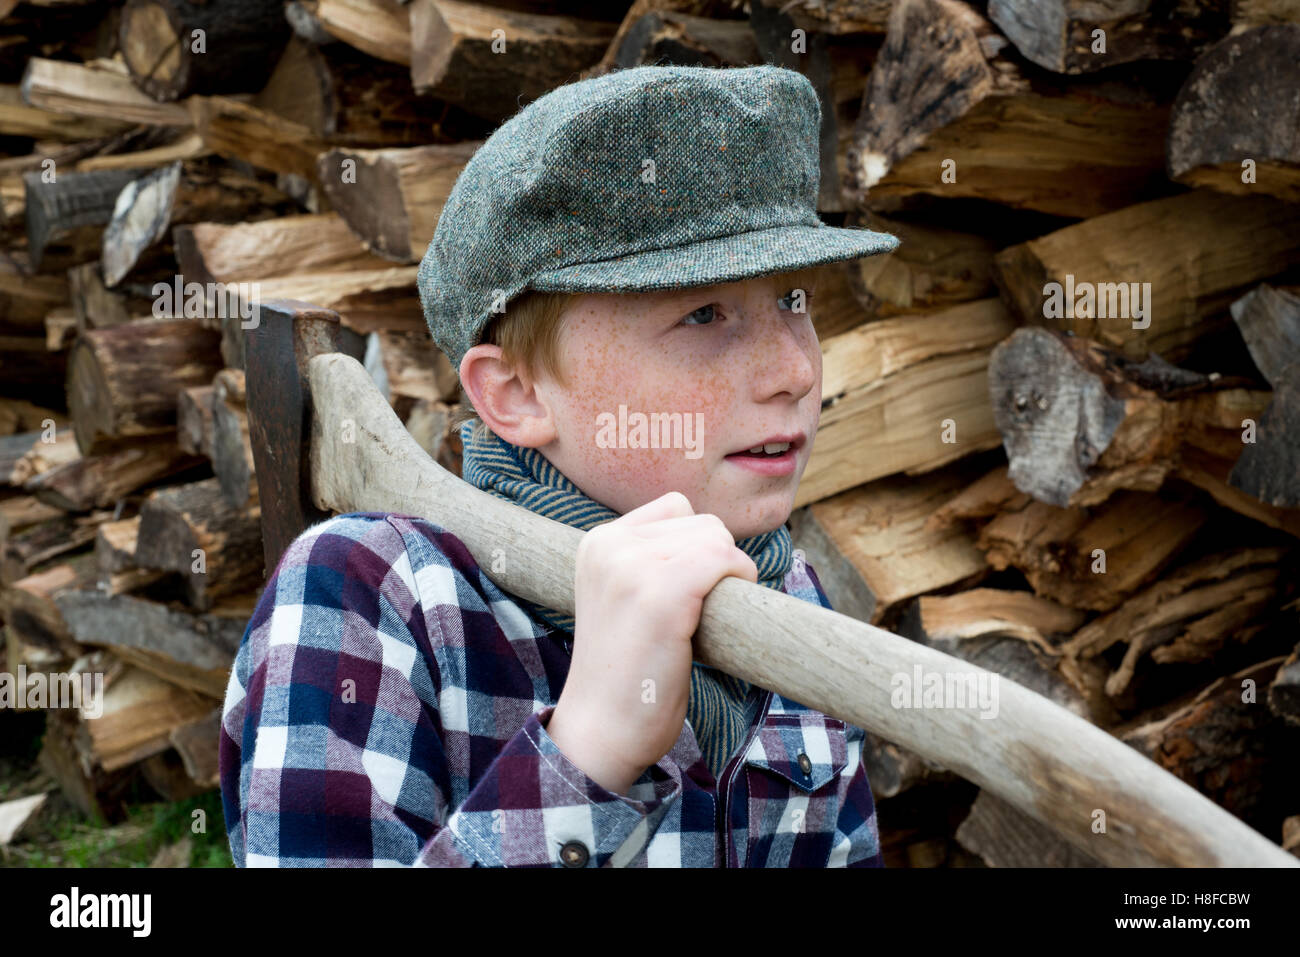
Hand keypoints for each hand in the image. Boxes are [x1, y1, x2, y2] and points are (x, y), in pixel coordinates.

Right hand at [545, 491, 757, 794]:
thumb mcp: (621, 597)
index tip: (688, 591)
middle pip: (702, 521)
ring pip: (717, 538)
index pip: (675, 507)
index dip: (697, 545)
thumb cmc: (626, 673)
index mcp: (597, 543)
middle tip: (697, 612)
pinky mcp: (661, 595)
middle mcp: (609, 546)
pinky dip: (738, 580)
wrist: (601, 730)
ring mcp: (632, 568)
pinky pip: (724, 559)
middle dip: (716, 561)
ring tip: (704, 618)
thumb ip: (650, 559)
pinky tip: (720, 615)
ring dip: (729, 574)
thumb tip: (718, 536)